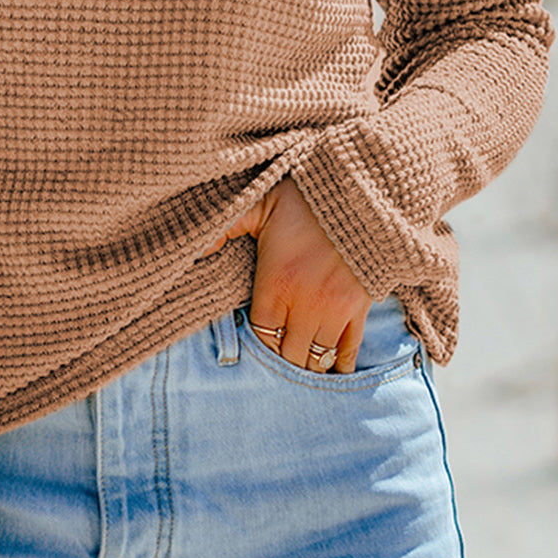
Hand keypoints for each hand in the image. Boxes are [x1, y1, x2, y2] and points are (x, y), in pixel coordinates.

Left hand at [198, 176, 371, 373]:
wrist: (361, 188)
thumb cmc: (305, 196)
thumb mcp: (258, 204)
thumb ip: (225, 228)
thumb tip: (196, 251)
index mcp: (275, 285)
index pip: (261, 337)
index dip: (257, 346)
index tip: (255, 340)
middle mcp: (305, 305)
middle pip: (288, 355)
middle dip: (280, 359)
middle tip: (276, 356)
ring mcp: (335, 309)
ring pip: (317, 358)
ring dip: (306, 364)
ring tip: (299, 363)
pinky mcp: (360, 306)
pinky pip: (350, 349)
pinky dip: (340, 363)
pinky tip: (332, 369)